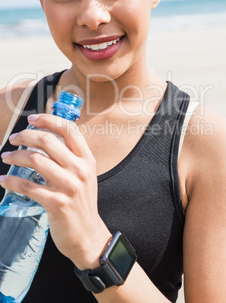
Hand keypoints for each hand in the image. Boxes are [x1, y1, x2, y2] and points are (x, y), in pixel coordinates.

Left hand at [1, 114, 110, 269]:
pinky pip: (27, 186)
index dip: (48, 120)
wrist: (87, 235)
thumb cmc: (81, 203)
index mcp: (87, 159)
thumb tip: (44, 139)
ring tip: (6, 157)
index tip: (32, 119)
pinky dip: (11, 181)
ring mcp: (69, 186)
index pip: (68, 130)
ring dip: (15, 156)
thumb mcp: (84, 175)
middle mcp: (80, 169)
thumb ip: (71, 158)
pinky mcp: (56, 203)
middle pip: (47, 141)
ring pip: (35, 160)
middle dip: (25, 136)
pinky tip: (3, 180)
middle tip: (14, 139)